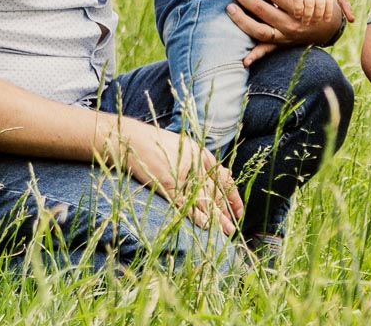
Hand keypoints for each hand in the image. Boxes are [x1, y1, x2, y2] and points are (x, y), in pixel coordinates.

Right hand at [108, 120, 242, 234]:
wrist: (130, 140)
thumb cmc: (153, 145)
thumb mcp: (181, 148)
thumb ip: (197, 162)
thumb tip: (216, 178)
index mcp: (200, 154)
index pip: (223, 178)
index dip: (232, 195)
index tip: (239, 210)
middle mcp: (196, 163)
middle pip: (216, 191)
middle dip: (227, 210)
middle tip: (235, 225)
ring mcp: (183, 175)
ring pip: (205, 200)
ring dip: (217, 217)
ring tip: (227, 231)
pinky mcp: (169, 184)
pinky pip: (186, 204)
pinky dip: (198, 216)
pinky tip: (207, 226)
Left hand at [226, 0, 355, 64]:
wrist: (331, 28)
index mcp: (298, 5)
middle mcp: (291, 22)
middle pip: (262, 8)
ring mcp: (285, 35)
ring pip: (259, 29)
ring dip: (242, 20)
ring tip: (228, 7)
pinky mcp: (281, 44)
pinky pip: (266, 51)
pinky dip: (255, 56)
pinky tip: (243, 59)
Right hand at [283, 0, 337, 23]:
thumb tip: (322, 1)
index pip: (329, 1)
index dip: (328, 12)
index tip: (326, 21)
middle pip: (320, 5)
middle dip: (318, 16)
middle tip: (313, 24)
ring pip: (310, 4)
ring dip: (308, 15)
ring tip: (305, 22)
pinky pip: (298, 0)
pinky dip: (299, 9)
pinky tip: (297, 15)